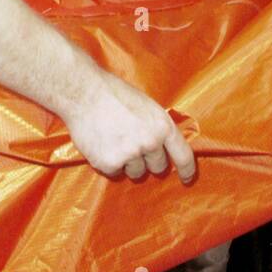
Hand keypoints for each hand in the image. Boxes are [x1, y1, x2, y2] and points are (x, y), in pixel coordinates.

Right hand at [63, 67, 195, 182]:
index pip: (183, 156)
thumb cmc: (114, 94)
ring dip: (128, 162)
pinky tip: (101, 143)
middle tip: (132, 144)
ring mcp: (130, 155)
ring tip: (114, 139)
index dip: (187, 170)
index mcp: (162, 126)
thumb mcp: (147, 106)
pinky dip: (108, 162)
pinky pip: (114, 172)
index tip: (186, 178)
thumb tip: (163, 147)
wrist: (84, 93)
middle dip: (148, 160)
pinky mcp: (109, 163)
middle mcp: (150, 142)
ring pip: (136, 172)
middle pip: (158, 167)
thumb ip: (157, 127)